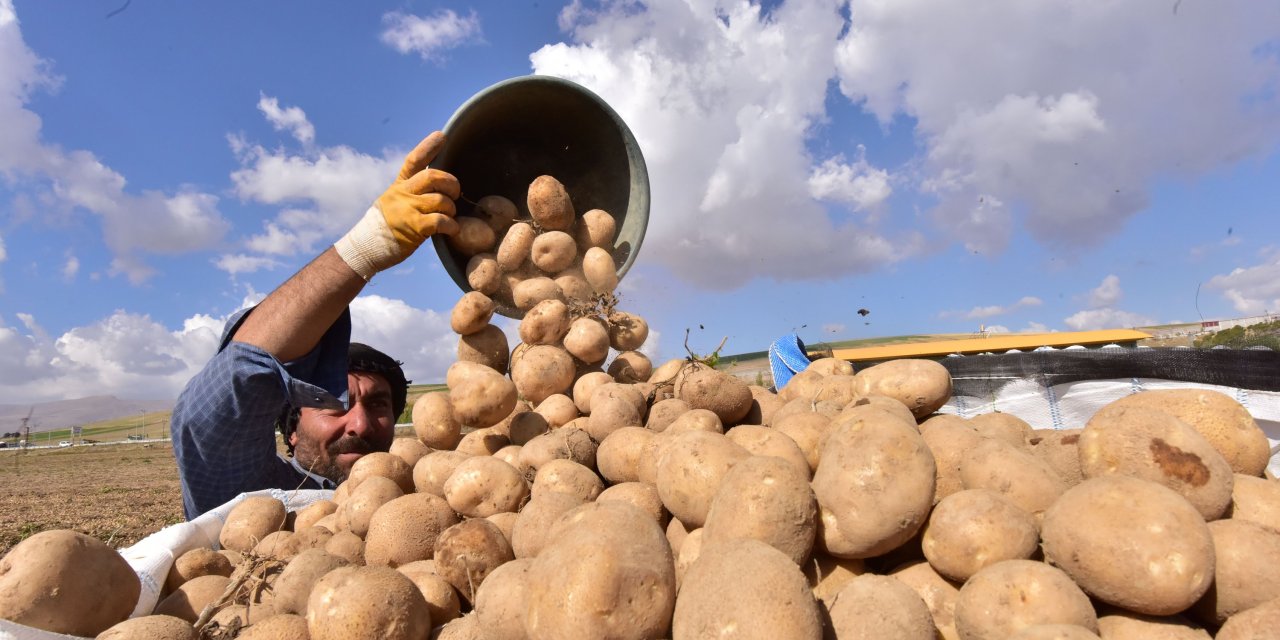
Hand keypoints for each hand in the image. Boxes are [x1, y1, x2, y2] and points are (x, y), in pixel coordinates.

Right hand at [335, 131, 461, 278]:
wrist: (368, 246)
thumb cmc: (387, 225)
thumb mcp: (394, 200)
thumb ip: (412, 191)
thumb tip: (436, 184)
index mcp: (399, 185)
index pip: (414, 160)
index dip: (428, 147)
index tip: (442, 136)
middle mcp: (403, 194)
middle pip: (433, 177)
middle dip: (451, 184)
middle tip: (455, 194)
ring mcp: (407, 210)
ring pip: (440, 200)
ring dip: (451, 209)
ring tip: (449, 217)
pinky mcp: (414, 227)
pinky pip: (440, 220)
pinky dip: (451, 225)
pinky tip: (452, 229)